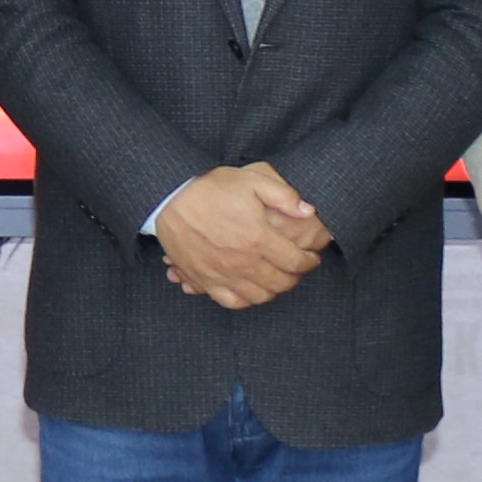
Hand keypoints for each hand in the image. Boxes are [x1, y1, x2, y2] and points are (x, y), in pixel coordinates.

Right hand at [153, 162, 330, 310]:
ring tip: (276, 278)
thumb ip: (284, 196)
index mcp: (259, 238)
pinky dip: (246, 300)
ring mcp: (223, 274)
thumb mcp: (252, 180)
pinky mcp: (204, 280)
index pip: (296, 261)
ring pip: (259, 296)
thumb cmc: (211, 187)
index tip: (311, 258)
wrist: (170, 197)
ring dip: (273, 290)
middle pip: (281, 283)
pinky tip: (250, 290)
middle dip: (295, 277)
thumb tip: (309, 212)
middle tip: (296, 268)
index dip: (309, 261)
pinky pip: (231, 301)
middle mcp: (243, 262)